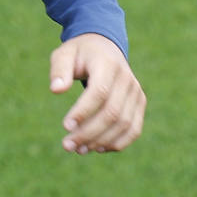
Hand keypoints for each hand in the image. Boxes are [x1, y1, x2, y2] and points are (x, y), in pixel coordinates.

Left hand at [49, 33, 145, 153]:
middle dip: (89, 133)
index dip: (83, 112)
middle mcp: (126, 78)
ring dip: (102, 141)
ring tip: (79, 149)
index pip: (99, 92)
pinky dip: (117, 143)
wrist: (105, 47)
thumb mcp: (64, 53)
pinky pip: (134, 129)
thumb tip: (56, 90)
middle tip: (67, 145)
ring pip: (124, 124)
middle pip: (112, 112)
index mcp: (107, 64)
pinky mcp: (140, 103)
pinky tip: (97, 148)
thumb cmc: (80, 54)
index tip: (65, 126)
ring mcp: (136, 92)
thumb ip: (59, 69)